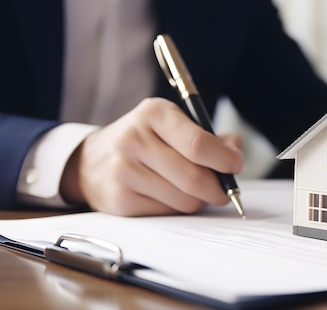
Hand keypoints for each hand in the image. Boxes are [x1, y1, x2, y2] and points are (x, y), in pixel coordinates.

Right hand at [59, 98, 243, 215]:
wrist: (91, 162)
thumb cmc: (144, 141)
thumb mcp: (172, 124)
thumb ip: (210, 136)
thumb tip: (235, 153)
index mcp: (154, 113)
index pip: (199, 144)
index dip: (225, 160)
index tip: (236, 166)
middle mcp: (135, 139)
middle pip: (195, 178)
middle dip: (218, 189)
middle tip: (223, 190)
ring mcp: (124, 171)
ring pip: (185, 200)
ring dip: (198, 200)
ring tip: (191, 190)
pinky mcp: (120, 199)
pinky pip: (167, 213)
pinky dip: (177, 209)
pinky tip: (168, 196)